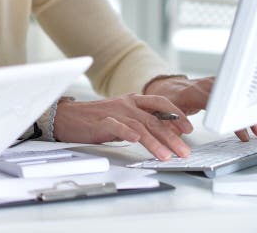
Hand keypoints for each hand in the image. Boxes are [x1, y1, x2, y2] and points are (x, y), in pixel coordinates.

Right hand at [53, 94, 193, 159]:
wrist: (68, 117)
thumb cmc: (96, 118)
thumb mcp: (124, 117)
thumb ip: (142, 122)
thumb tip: (166, 133)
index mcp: (133, 100)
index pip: (160, 103)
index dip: (176, 115)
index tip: (188, 129)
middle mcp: (126, 104)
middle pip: (154, 119)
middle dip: (172, 137)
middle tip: (183, 151)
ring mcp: (114, 112)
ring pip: (139, 125)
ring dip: (154, 142)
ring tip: (165, 155)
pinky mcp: (101, 122)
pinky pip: (116, 126)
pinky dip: (127, 132)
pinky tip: (135, 140)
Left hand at [145, 75, 256, 140]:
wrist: (166, 87)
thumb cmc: (165, 100)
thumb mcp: (162, 114)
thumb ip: (170, 126)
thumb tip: (175, 143)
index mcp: (191, 92)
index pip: (213, 101)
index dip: (227, 113)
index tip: (238, 126)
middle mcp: (205, 86)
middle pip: (231, 99)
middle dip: (247, 115)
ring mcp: (215, 85)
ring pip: (238, 97)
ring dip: (252, 113)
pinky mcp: (221, 88)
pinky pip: (237, 98)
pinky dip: (247, 111)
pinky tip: (256, 126)